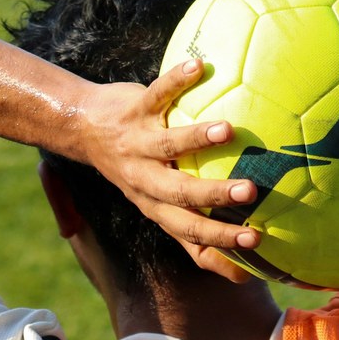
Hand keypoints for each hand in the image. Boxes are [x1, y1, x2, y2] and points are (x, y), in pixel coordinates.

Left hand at [80, 58, 261, 278]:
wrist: (83, 128)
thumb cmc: (137, 168)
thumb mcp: (157, 206)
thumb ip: (193, 234)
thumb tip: (244, 273)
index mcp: (155, 205)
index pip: (189, 231)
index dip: (220, 240)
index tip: (256, 242)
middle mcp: (145, 178)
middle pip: (179, 194)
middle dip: (214, 195)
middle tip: (250, 192)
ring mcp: (138, 143)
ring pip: (168, 145)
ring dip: (197, 139)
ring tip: (228, 131)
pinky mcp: (134, 109)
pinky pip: (157, 93)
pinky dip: (176, 80)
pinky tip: (199, 66)